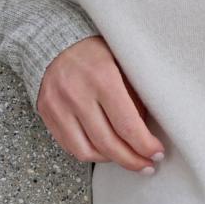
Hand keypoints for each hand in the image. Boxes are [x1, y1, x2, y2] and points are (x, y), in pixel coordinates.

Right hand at [36, 35, 165, 174]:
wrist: (52, 37)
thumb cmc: (94, 49)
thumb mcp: (122, 59)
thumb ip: (136, 91)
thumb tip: (150, 126)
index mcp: (102, 78)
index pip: (127, 125)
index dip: (144, 145)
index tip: (157, 153)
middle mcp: (77, 95)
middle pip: (108, 144)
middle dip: (132, 160)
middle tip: (147, 165)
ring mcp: (59, 107)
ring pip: (87, 152)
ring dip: (110, 160)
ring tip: (126, 158)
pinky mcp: (47, 114)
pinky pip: (70, 146)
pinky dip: (89, 153)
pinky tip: (104, 151)